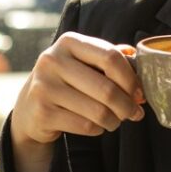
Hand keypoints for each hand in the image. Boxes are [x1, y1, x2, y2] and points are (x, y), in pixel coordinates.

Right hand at [10, 33, 143, 171]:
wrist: (30, 107)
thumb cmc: (68, 82)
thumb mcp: (86, 63)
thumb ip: (112, 59)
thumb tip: (140, 62)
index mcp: (69, 42)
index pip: (110, 57)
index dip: (131, 79)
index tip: (139, 93)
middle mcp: (53, 60)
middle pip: (107, 88)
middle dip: (127, 105)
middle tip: (135, 113)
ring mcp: (44, 87)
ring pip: (98, 111)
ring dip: (114, 120)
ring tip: (115, 120)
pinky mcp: (42, 113)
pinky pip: (85, 126)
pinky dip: (98, 129)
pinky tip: (95, 125)